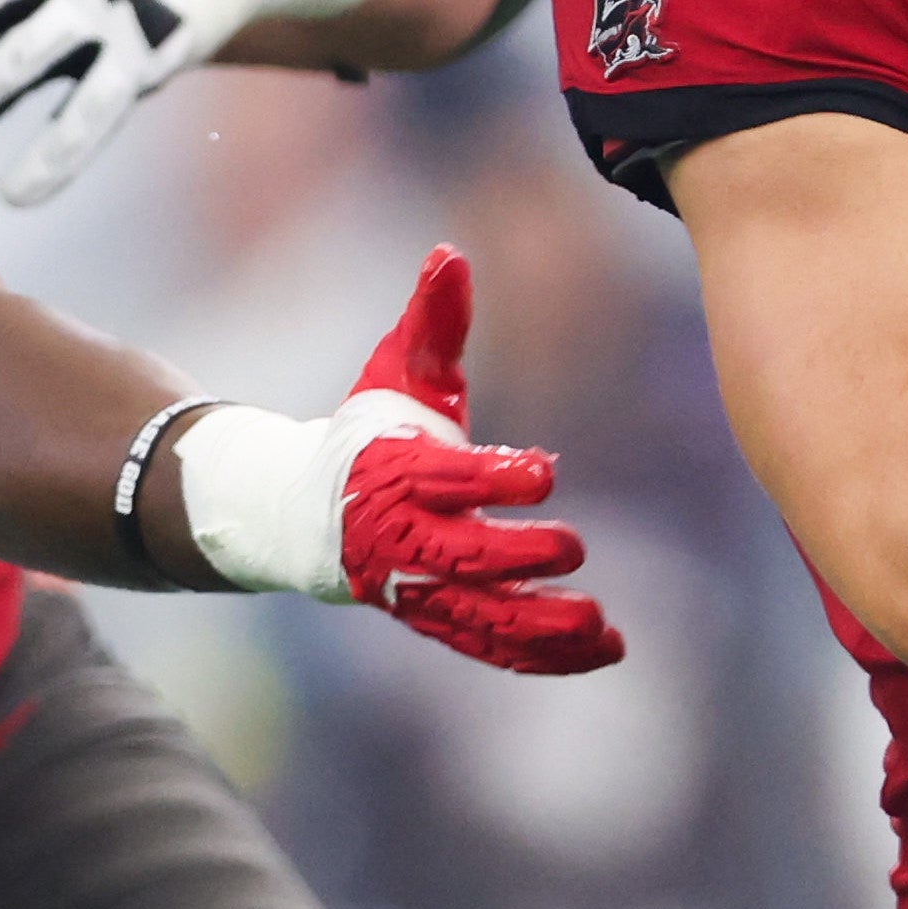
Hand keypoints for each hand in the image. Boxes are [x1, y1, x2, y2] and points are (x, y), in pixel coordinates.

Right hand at [166, 247, 624, 673]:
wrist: (304, 515)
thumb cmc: (366, 435)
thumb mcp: (397, 372)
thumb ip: (432, 321)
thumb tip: (449, 252)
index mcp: (397, 473)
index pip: (447, 479)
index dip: (494, 477)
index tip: (546, 471)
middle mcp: (404, 538)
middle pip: (462, 559)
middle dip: (517, 557)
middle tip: (573, 548)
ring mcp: (419, 588)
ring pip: (480, 619)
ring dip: (542, 629)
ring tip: (603, 628)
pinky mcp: (435, 618)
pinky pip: (488, 646)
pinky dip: (542, 655)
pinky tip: (600, 649)